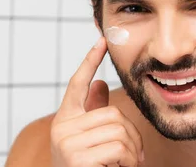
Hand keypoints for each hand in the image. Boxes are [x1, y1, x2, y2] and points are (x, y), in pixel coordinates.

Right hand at [50, 38, 143, 166]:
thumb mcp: (91, 139)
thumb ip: (94, 112)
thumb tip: (100, 84)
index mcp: (66, 119)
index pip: (77, 84)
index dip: (90, 61)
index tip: (102, 41)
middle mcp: (62, 127)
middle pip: (114, 114)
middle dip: (133, 137)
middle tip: (134, 155)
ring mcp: (67, 142)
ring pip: (120, 131)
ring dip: (132, 152)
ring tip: (126, 164)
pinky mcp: (77, 157)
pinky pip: (119, 148)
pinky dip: (128, 161)